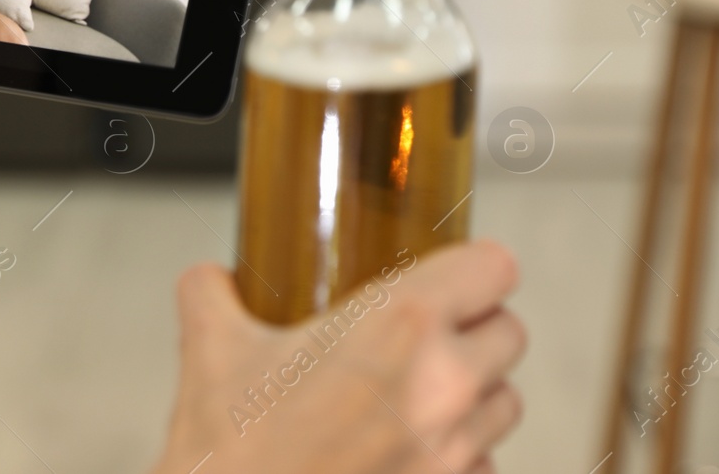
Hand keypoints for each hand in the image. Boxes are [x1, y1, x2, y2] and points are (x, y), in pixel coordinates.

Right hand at [153, 240, 524, 473]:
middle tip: (422, 330)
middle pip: (511, 332)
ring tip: (416, 390)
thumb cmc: (233, 451)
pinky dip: (458, 453)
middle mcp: (444, 386)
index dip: (472, 265)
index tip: (449, 270)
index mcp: (399, 325)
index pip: (494, 268)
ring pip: (506, 401)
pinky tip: (404, 447)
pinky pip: (483, 464)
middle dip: (473, 327)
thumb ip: (212, 292)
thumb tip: (212, 278)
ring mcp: (455, 453)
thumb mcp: (208, 348)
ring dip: (473, 390)